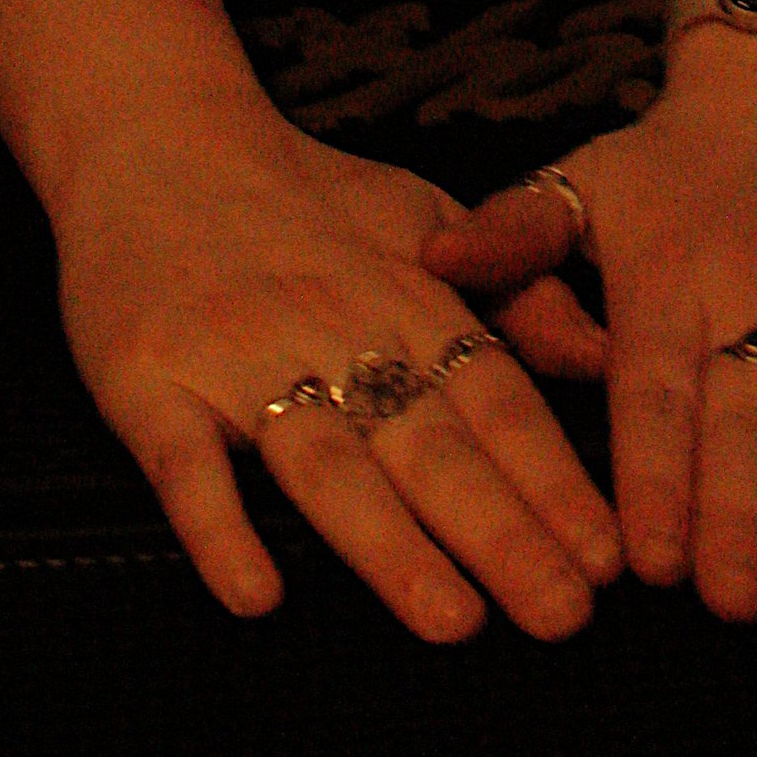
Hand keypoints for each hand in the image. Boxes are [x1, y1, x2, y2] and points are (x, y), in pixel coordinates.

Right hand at [49, 103, 623, 642]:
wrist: (149, 135)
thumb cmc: (299, 194)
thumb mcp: (419, 214)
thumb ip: (512, 288)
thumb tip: (606, 355)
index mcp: (406, 296)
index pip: (495, 399)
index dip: (553, 481)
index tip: (607, 559)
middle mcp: (332, 327)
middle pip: (426, 444)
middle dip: (501, 534)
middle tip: (563, 615)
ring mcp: (237, 357)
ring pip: (325, 463)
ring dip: (390, 546)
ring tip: (453, 620)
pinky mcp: (149, 380)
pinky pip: (183, 465)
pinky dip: (219, 530)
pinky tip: (256, 593)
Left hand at [423, 30, 756, 620]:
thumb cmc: (683, 155)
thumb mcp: (587, 181)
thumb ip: (514, 236)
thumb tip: (434, 264)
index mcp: (671, 270)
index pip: (658, 389)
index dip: (656, 477)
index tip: (647, 561)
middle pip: (750, 413)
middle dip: (738, 514)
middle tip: (729, 599)